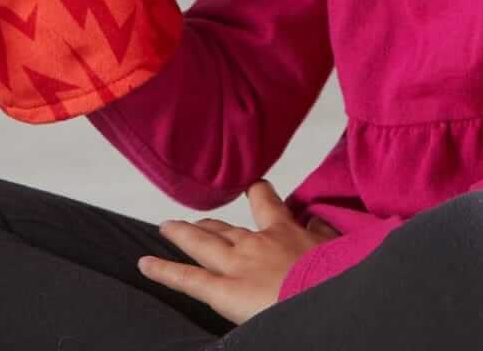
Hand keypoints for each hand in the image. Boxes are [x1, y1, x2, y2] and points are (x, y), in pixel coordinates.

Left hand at [138, 179, 341, 324]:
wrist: (326, 297)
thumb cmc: (335, 275)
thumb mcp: (337, 247)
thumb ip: (323, 234)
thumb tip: (318, 221)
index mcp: (284, 230)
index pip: (265, 202)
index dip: (257, 192)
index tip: (251, 185)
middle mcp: (254, 241)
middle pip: (225, 227)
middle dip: (209, 222)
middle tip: (196, 219)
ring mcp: (235, 264)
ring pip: (201, 243)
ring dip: (181, 234)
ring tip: (165, 227)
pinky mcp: (222, 290)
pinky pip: (187, 279)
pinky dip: (163, 271)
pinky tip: (145, 265)